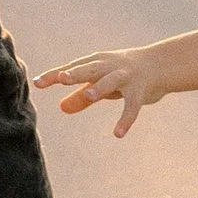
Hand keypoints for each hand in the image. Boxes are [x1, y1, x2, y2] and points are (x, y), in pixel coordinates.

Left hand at [35, 48, 169, 138]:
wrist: (160, 64)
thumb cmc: (124, 73)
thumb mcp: (102, 82)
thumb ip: (81, 96)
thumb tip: (60, 107)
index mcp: (96, 63)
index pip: (72, 68)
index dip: (55, 75)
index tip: (37, 82)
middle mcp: (109, 67)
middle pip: (90, 69)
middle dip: (76, 73)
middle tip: (62, 78)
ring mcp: (126, 77)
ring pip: (111, 81)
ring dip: (100, 87)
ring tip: (88, 95)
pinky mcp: (141, 91)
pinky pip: (132, 106)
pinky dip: (126, 119)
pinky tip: (118, 134)